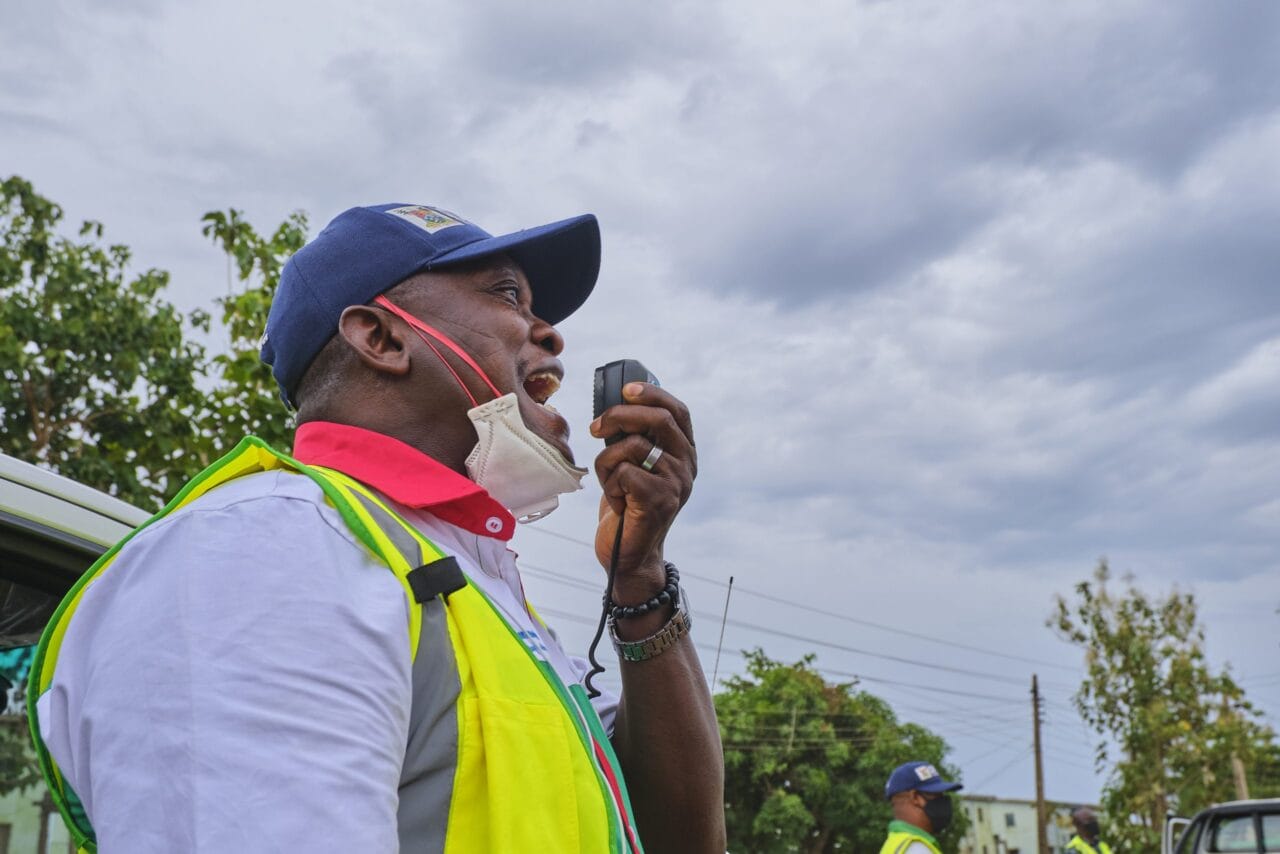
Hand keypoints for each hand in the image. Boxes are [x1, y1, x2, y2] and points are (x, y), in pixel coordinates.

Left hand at [589, 382, 695, 597]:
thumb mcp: (635, 465)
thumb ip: (636, 437)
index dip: (653, 394)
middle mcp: (687, 466)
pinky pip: (624, 471)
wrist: (628, 555)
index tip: (626, 389)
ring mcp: (676, 483)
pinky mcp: (659, 500)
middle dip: (619, 415)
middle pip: (657, 420)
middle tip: (595, 427)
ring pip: (632, 446)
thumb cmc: (627, 505)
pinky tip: (617, 501)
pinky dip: (609, 483)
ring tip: (610, 482)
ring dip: (607, 461)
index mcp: (684, 453)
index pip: (678, 411)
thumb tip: (616, 403)